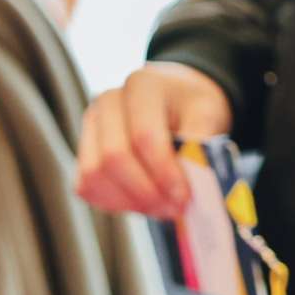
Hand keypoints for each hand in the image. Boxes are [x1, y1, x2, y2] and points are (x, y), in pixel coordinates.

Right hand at [76, 62, 232, 217]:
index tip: (185, 196)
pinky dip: (114, 203)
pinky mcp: (84, 151)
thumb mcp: (210, 113)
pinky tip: (144, 203)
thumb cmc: (191, 106)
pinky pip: (87, 187)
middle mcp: (108, 102)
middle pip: (113, 157)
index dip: (164, 172)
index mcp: (142, 86)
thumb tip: (198, 180)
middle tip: (174, 208)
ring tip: (162, 207)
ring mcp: (91, 126)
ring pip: (94, 175)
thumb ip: (203, 144)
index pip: (144, 135)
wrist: (175, 97)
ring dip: (129, 201)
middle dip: (146, 191)